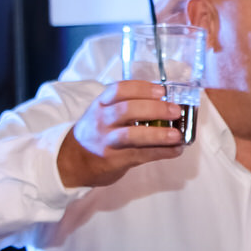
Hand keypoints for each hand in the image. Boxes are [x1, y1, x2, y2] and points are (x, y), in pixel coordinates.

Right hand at [58, 81, 189, 187]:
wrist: (74, 161)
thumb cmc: (98, 133)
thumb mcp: (103, 113)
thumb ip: (127, 106)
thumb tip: (166, 103)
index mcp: (101, 105)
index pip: (119, 90)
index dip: (142, 88)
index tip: (161, 91)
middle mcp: (102, 121)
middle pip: (126, 110)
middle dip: (154, 109)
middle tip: (175, 110)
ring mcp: (107, 142)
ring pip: (131, 136)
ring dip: (158, 134)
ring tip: (177, 135)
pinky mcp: (115, 160)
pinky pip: (141, 155)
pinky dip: (161, 152)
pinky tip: (176, 150)